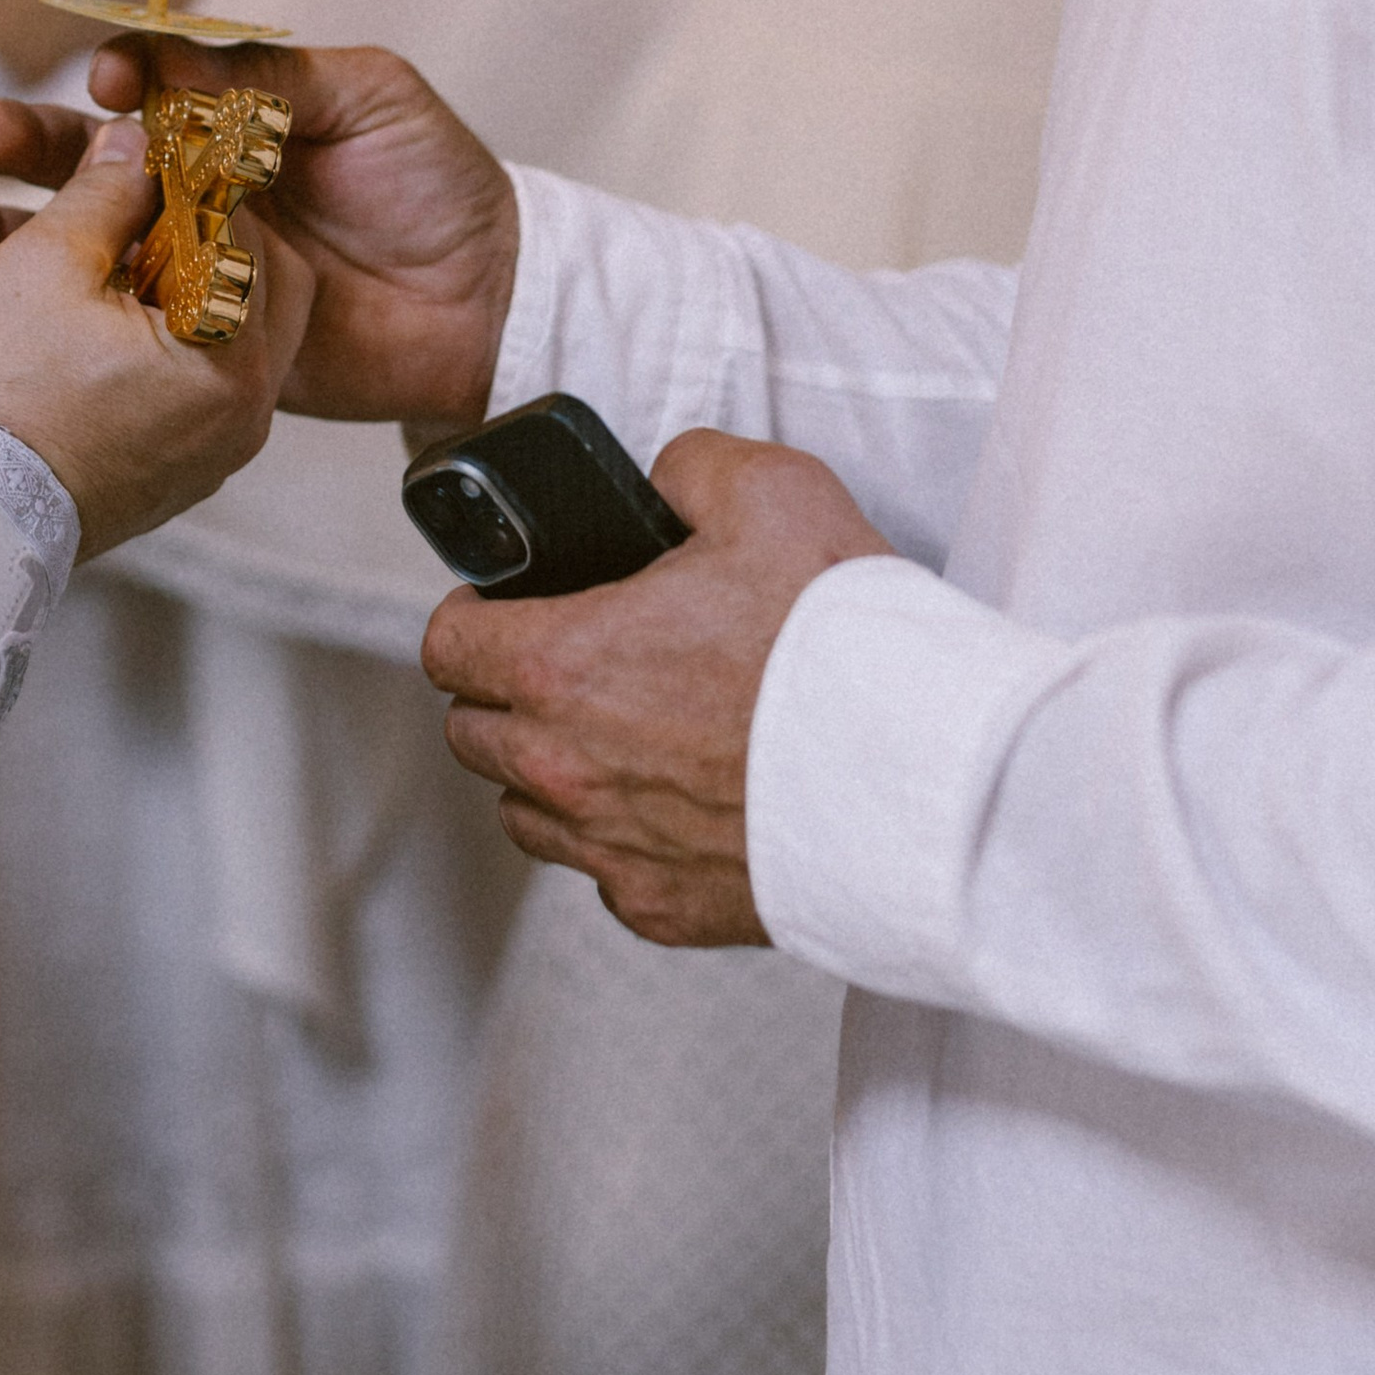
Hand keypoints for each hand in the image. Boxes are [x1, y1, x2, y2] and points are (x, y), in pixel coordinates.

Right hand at [0, 39, 519, 434]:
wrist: (487, 307)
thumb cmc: (439, 185)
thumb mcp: (370, 96)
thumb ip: (274, 73)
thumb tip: (173, 46)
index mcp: (238, 123)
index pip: (154, 92)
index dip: (121, 81)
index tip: (105, 77)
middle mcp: (202, 190)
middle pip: (94, 162)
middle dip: (33, 144)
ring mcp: (190, 268)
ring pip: (79, 238)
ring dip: (3, 219)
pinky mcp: (193, 342)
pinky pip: (109, 319)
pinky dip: (41, 303)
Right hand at [0, 113, 312, 557]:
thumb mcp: (47, 261)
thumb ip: (103, 188)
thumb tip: (134, 139)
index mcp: (231, 358)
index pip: (245, 233)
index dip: (192, 178)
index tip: (149, 148)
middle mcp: (244, 414)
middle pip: (248, 284)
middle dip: (188, 232)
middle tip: (127, 206)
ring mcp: (214, 452)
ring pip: (214, 334)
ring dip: (164, 285)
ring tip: (98, 257)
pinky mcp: (177, 476)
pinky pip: (186, 386)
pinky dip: (151, 343)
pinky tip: (92, 317)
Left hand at [420, 429, 889, 943]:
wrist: (928, 777)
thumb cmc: (845, 644)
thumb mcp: (767, 490)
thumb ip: (686, 468)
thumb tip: (660, 483)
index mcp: (561, 663)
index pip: (446, 644)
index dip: (475, 615)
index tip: (509, 609)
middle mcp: (565, 765)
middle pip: (473, 732)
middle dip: (506, 692)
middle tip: (576, 663)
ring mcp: (610, 846)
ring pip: (525, 810)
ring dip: (553, 770)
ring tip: (624, 733)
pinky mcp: (662, 907)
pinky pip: (604, 872)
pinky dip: (624, 838)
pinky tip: (680, 798)